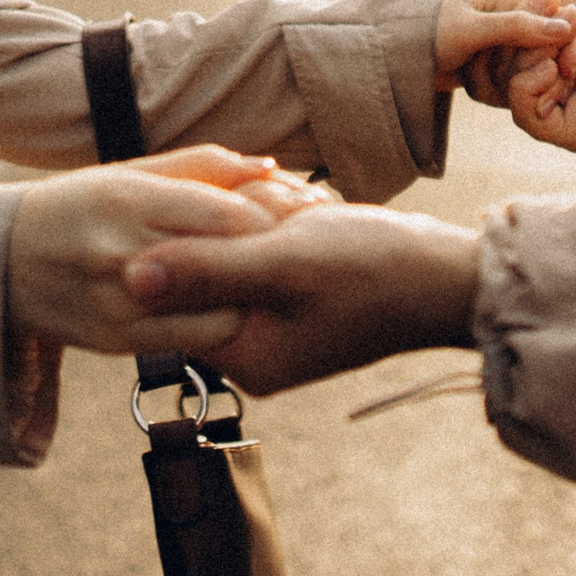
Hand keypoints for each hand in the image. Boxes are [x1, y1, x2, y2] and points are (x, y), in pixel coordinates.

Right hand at [7, 147, 283, 353]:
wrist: (0, 263)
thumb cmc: (78, 206)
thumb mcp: (130, 172)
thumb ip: (201, 167)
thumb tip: (269, 167)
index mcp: (128, 199)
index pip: (229, 216)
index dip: (271, 219)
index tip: (285, 218)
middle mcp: (123, 253)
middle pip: (230, 263)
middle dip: (268, 258)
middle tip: (285, 251)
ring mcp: (119, 304)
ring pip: (221, 313)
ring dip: (249, 298)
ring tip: (254, 282)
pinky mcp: (118, 342)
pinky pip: (196, 342)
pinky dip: (220, 324)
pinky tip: (220, 307)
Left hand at [123, 204, 482, 393]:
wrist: (450, 276)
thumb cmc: (375, 270)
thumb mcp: (283, 263)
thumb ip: (204, 271)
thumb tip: (125, 279)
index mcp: (241, 357)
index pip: (173, 297)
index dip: (199, 241)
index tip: (252, 225)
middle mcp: (249, 350)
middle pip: (202, 268)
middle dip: (245, 228)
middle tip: (296, 225)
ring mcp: (269, 323)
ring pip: (233, 247)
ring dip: (269, 219)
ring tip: (312, 220)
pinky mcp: (288, 296)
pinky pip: (261, 246)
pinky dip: (285, 223)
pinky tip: (316, 218)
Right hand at [451, 0, 575, 151]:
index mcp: (527, 67)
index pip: (482, 56)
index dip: (497, 27)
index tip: (533, 2)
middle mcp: (534, 94)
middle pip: (487, 70)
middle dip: (522, 34)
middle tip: (566, 17)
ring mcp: (547, 117)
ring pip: (503, 88)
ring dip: (537, 53)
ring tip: (575, 38)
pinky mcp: (562, 134)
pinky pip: (522, 111)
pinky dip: (537, 80)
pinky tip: (566, 66)